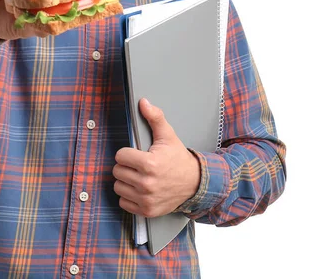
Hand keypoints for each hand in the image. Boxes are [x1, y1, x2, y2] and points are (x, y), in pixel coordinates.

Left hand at [113, 98, 200, 217]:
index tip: (136, 153)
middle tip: (138, 165)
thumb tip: (143, 102)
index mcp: (149, 164)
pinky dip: (129, 196)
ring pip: (118, 187)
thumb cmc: (178, 158)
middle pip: (117, 171)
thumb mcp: (168, 135)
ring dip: (125, 181)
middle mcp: (147, 184)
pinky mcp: (146, 211)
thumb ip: (155, 117)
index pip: (120, 156)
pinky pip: (123, 203)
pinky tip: (139, 189)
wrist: (195, 183)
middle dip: (126, 166)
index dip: (127, 153)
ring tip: (138, 176)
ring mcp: (146, 199)